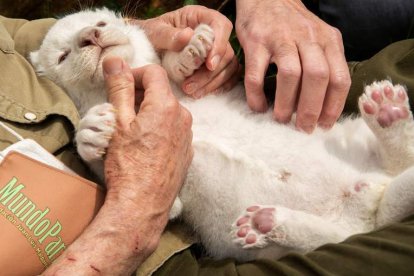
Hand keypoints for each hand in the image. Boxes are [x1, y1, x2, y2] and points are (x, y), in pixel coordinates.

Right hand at [41, 56, 192, 274]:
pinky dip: (160, 130)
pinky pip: (174, 132)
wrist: (142, 204)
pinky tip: (145, 147)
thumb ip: (120, 88)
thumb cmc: (128, 165)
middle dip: (140, 95)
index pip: (153, 73)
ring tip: (131, 131)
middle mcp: (183, 118)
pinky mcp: (187, 153)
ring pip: (168, 113)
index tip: (120, 85)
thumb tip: (116, 61)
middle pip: (161, 93)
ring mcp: (188, 137)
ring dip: (150, 113)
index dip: (133, 74)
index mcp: (166, 105)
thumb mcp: (118, 122)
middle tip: (120, 110)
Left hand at [135, 5, 240, 96]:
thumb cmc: (152, 35)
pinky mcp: (217, 65)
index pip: (221, 26)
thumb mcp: (155, 32)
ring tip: (191, 92)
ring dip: (212, 83)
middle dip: (210, 73)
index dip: (219, 45)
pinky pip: (228, 77)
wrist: (148, 47)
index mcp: (201, 17)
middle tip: (189, 86)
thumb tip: (188, 35)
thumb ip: (169, 35)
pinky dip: (218, 87)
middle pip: (226, 52)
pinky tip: (202, 92)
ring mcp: (217, 49)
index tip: (209, 64)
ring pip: (229, 67)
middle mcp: (213, 32)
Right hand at [236, 0, 350, 132]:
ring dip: (286, 103)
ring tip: (281, 119)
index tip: (324, 125)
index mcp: (328, 40)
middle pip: (318, 76)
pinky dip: (256, 95)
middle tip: (303, 128)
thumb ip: (325, 64)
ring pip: (290, 74)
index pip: (339, 77)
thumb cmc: (293, 26)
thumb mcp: (318, 39)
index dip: (333, 105)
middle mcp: (308, 37)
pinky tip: (258, 106)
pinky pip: (256, 74)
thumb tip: (322, 107)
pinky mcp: (257, 41)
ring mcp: (281, 38)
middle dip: (311, 108)